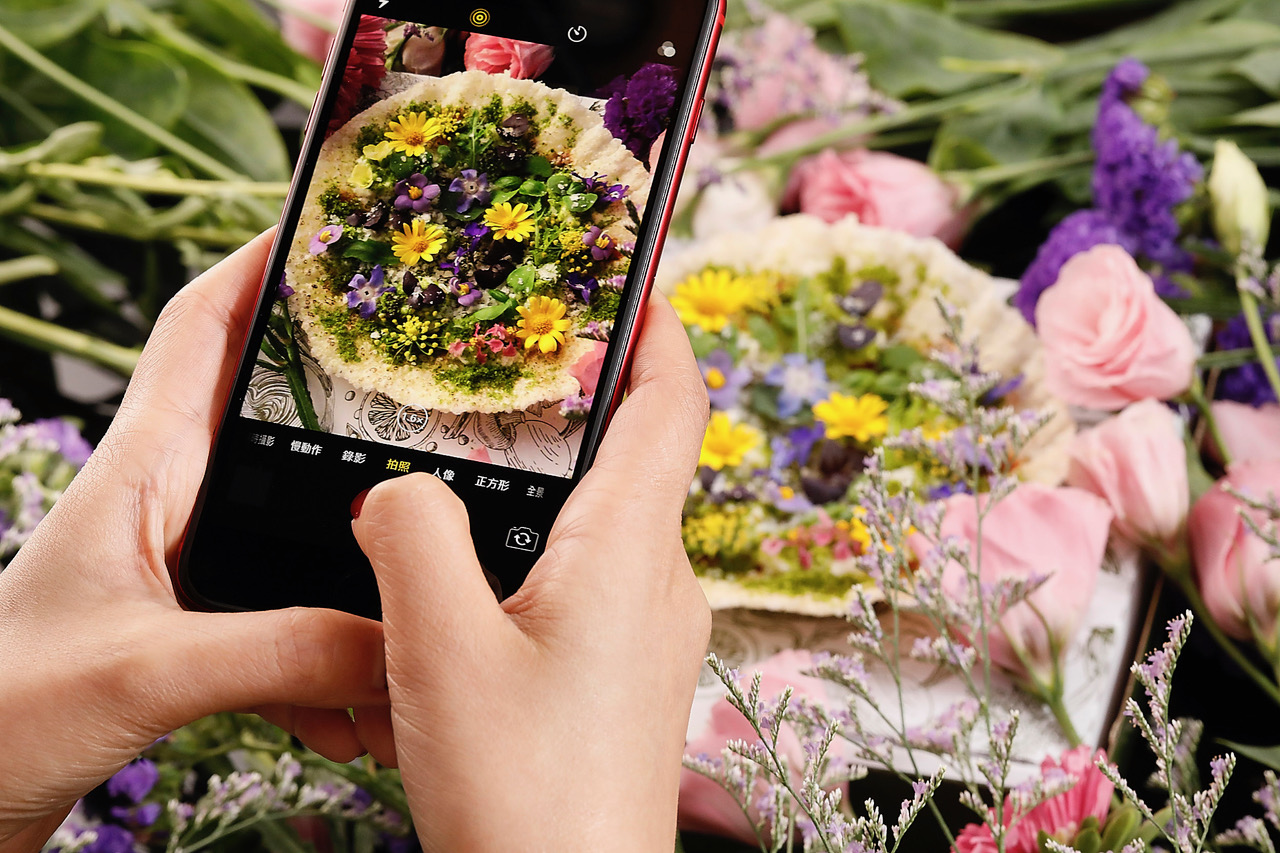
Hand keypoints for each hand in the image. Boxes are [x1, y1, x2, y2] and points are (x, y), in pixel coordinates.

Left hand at [0, 232, 387, 850]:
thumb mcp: (142, 670)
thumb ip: (279, 651)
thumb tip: (401, 638)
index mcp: (139, 471)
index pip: (197, 332)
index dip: (258, 268)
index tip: (328, 228)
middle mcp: (165, 506)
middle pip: (266, 413)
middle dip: (341, 390)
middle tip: (421, 373)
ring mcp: (182, 571)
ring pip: (294, 524)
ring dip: (355, 548)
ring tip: (424, 561)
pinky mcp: (195, 636)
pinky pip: (291, 624)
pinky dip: (333, 656)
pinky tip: (365, 703)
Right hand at [350, 293, 711, 852]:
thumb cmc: (523, 792)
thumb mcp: (437, 648)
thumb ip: (411, 534)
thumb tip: (398, 491)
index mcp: (631, 548)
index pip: (671, 399)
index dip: (658, 324)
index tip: (632, 272)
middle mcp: (660, 581)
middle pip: (638, 452)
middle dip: (586, 395)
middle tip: (516, 356)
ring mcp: (651, 634)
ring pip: (609, 521)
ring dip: (556, 478)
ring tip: (478, 459)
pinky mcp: (626, 678)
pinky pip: (593, 581)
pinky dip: (544, 546)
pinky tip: (474, 576)